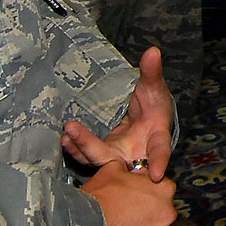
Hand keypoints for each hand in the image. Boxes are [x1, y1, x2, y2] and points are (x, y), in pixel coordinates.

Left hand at [64, 47, 175, 180]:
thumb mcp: (154, 89)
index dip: (159, 162)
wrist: (144, 121)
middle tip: (72, 132)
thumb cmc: (153, 106)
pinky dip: (76, 149)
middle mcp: (136, 153)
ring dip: (80, 147)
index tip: (156, 175)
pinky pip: (88, 156)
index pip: (159, 151)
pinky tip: (65, 138)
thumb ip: (152, 73)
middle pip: (115, 158)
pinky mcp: (104, 155)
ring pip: (98, 158)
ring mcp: (117, 156)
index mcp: (155, 138)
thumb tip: (153, 51)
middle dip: (91, 147)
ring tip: (65, 133)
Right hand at [79, 159, 176, 225]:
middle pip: (161, 207)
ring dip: (146, 224)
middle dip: (149, 207)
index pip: (161, 185)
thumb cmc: (102, 195)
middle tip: (131, 208)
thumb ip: (128, 167)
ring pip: (157, 225)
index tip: (137, 192)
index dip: (147, 188)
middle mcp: (168, 209)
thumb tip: (126, 167)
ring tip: (128, 222)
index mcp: (165, 187)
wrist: (89, 219)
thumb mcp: (114, 168)